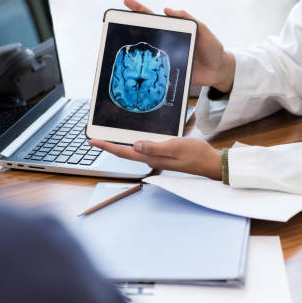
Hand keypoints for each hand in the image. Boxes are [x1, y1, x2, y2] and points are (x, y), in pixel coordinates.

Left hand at [89, 137, 222, 179]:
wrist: (209, 163)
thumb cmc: (195, 154)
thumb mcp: (175, 146)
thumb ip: (155, 147)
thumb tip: (135, 145)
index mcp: (152, 158)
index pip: (124, 152)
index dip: (107, 146)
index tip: (92, 141)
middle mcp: (151, 159)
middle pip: (124, 153)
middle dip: (108, 146)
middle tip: (94, 140)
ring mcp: (157, 158)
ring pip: (132, 152)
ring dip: (119, 146)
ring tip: (107, 140)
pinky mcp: (162, 155)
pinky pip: (143, 150)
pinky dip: (132, 145)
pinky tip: (131, 141)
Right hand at [124, 0, 235, 93]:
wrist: (219, 71)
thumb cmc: (213, 48)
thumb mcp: (204, 30)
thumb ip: (189, 20)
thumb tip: (168, 10)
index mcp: (174, 30)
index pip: (154, 18)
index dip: (140, 10)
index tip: (127, 2)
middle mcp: (167, 42)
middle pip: (146, 33)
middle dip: (130, 26)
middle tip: (117, 22)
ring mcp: (166, 57)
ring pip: (147, 52)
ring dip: (135, 48)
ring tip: (123, 43)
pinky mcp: (168, 72)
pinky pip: (154, 70)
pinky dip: (145, 69)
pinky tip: (136, 68)